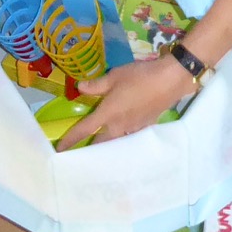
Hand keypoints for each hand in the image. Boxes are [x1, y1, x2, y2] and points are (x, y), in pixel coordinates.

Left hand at [57, 56, 195, 149]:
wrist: (171, 80)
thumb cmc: (140, 76)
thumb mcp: (115, 76)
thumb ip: (96, 85)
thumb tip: (80, 88)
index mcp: (108, 114)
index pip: (84, 130)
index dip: (70, 140)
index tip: (60, 150)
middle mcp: (119, 126)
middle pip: (101, 145)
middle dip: (91, 151)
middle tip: (81, 155)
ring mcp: (134, 129)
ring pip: (117, 143)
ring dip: (108, 147)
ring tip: (101, 150)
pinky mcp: (147, 127)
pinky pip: (131, 138)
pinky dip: (124, 140)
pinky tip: (124, 137)